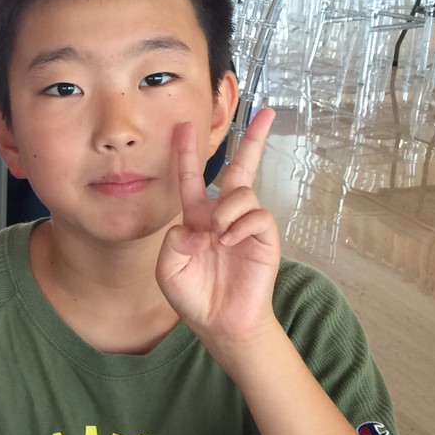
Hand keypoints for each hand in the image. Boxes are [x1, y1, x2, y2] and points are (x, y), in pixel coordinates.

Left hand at [154, 108, 279, 353]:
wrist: (221, 323)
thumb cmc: (195, 296)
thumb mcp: (169, 268)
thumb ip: (174, 241)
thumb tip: (198, 225)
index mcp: (196, 219)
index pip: (191, 179)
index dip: (187, 153)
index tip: (183, 126)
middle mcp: (223, 215)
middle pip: (239, 169)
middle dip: (252, 140)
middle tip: (265, 111)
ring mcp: (246, 225)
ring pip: (242, 193)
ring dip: (226, 211)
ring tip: (218, 236)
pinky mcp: (265, 237)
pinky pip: (257, 215)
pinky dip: (241, 226)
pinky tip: (231, 242)